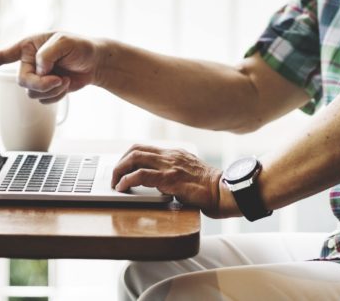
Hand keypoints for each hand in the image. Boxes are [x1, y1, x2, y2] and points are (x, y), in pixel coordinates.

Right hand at [0, 32, 101, 103]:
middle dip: (40, 83)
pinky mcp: (45, 89)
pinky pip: (42, 100)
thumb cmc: (80, 46)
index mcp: (29, 45)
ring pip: (31, 92)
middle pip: (22, 80)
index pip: (4, 55)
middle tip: (58, 78)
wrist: (95, 62)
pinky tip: (65, 85)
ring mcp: (37, 76)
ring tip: (64, 78)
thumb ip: (47, 54)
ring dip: (50, 89)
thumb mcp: (65, 42)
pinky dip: (56, 96)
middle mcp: (29, 61)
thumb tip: (38, 69)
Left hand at [111, 145, 239, 217]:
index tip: (122, 168)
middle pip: (136, 150)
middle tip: (114, 176)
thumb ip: (176, 173)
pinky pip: (142, 175)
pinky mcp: (171, 180)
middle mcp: (172, 156)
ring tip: (115, 182)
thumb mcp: (192, 174)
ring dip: (119, 170)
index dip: (129, 157)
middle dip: (120, 162)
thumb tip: (161, 184)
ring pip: (135, 158)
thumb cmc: (212, 188)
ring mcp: (171, 166)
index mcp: (176, 154)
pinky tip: (122, 188)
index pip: (146, 148)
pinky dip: (127, 180)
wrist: (225, 192)